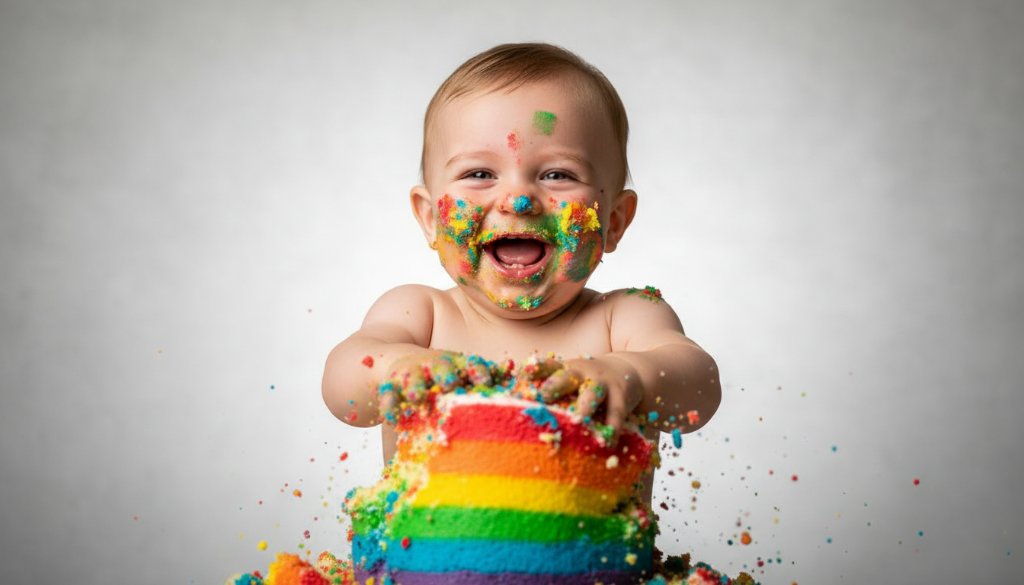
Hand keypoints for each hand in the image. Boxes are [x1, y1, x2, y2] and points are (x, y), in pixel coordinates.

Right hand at [378, 351, 507, 422]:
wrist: (398, 361)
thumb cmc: (442, 376)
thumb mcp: (464, 377)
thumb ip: (485, 387)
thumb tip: (517, 395)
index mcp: (458, 365)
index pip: (471, 365)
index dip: (478, 371)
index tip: (486, 380)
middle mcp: (436, 367)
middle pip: (442, 368)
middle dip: (446, 375)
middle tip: (449, 383)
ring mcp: (413, 373)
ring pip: (415, 380)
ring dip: (416, 388)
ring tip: (416, 398)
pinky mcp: (391, 384)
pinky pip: (388, 396)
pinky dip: (389, 406)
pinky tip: (391, 418)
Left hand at [524, 355, 643, 440]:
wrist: (627, 369)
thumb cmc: (587, 380)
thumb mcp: (570, 377)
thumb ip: (550, 388)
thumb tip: (516, 406)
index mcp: (564, 369)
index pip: (546, 367)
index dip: (534, 370)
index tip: (522, 375)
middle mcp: (581, 373)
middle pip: (566, 377)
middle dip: (555, 385)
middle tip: (544, 395)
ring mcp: (602, 383)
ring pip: (592, 394)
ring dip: (584, 408)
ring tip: (578, 421)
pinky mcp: (620, 397)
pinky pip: (616, 412)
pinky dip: (612, 427)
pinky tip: (608, 442)